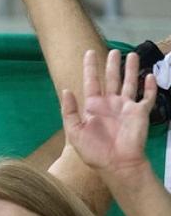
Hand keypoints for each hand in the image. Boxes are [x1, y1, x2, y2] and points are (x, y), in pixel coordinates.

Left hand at [61, 49, 156, 175]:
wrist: (116, 163)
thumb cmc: (94, 150)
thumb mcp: (75, 131)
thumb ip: (69, 111)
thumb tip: (66, 90)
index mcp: (93, 107)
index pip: (91, 82)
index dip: (90, 67)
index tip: (88, 53)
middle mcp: (110, 104)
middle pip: (111, 79)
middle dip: (112, 65)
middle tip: (114, 51)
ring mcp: (126, 107)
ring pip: (129, 83)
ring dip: (131, 70)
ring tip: (132, 55)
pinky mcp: (140, 113)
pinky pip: (147, 97)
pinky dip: (149, 87)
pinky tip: (149, 76)